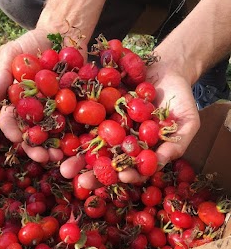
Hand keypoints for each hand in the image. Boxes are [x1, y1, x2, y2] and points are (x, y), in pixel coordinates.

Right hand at [0, 28, 87, 159]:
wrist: (62, 35)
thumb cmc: (32, 44)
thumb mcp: (12, 54)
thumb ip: (1, 76)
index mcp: (17, 103)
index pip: (10, 122)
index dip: (13, 133)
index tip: (19, 141)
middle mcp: (35, 111)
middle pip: (33, 135)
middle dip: (37, 148)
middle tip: (45, 158)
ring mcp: (55, 111)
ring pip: (53, 135)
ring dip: (56, 148)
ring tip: (61, 157)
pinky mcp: (73, 107)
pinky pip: (74, 123)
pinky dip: (76, 135)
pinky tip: (79, 144)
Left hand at [76, 55, 200, 189]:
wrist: (165, 67)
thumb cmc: (180, 97)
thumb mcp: (186, 121)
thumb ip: (176, 143)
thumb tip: (160, 163)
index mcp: (139, 151)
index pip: (131, 168)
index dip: (127, 174)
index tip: (121, 175)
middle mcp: (120, 142)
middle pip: (105, 162)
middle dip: (93, 172)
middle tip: (81, 181)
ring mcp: (107, 126)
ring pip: (89, 144)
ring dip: (77, 156)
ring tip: (63, 166)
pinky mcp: (97, 109)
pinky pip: (84, 118)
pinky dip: (72, 126)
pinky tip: (61, 133)